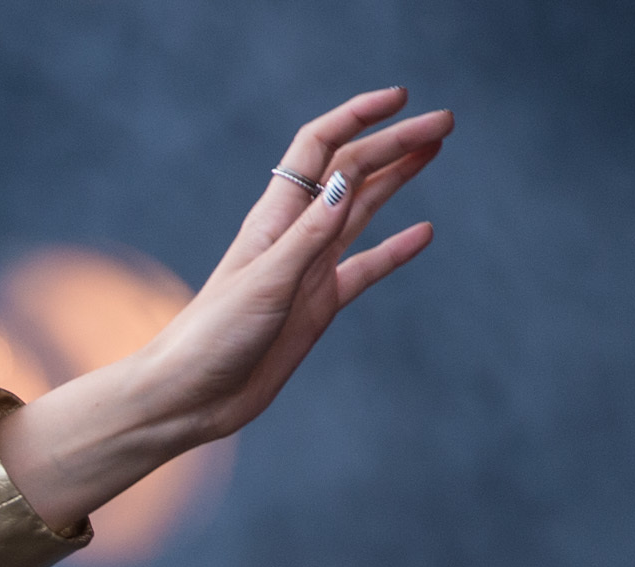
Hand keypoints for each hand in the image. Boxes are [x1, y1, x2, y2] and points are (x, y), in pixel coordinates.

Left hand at [0, 88, 452, 532]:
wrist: (189, 399)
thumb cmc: (212, 338)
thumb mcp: (265, 281)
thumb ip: (310, 234)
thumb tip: (348, 180)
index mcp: (274, 219)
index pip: (319, 147)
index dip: (357, 117)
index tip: (401, 99)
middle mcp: (293, 236)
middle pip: (350, 172)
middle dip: (394, 143)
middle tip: (446, 122)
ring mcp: (308, 270)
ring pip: (362, 211)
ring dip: (397, 179)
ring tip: (435, 149)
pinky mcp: (317, 306)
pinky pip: (364, 268)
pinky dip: (395, 250)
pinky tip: (424, 233)